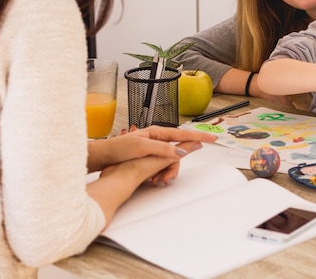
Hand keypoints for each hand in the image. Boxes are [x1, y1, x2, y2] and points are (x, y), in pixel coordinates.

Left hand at [88, 125, 216, 172]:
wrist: (104, 156)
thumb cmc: (119, 149)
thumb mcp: (143, 147)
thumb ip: (163, 148)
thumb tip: (182, 150)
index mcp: (157, 133)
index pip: (183, 134)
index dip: (198, 137)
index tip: (212, 139)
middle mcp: (157, 139)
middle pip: (177, 151)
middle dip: (174, 166)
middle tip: (166, 178)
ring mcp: (153, 148)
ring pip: (170, 160)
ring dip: (165, 172)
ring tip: (155, 182)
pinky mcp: (148, 156)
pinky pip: (162, 164)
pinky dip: (160, 173)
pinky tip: (153, 180)